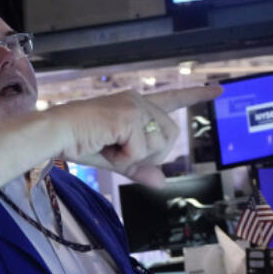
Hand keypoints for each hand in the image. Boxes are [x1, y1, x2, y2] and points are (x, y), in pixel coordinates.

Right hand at [58, 86, 222, 184]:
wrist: (55, 133)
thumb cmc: (77, 141)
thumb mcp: (115, 159)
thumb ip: (139, 168)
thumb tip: (161, 183)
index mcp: (135, 106)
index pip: (172, 99)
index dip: (196, 96)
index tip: (217, 90)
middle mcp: (138, 100)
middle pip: (170, 137)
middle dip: (149, 155)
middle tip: (120, 155)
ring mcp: (134, 106)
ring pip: (159, 144)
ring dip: (136, 156)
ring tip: (110, 148)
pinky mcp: (128, 116)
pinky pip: (140, 150)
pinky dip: (123, 157)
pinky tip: (105, 146)